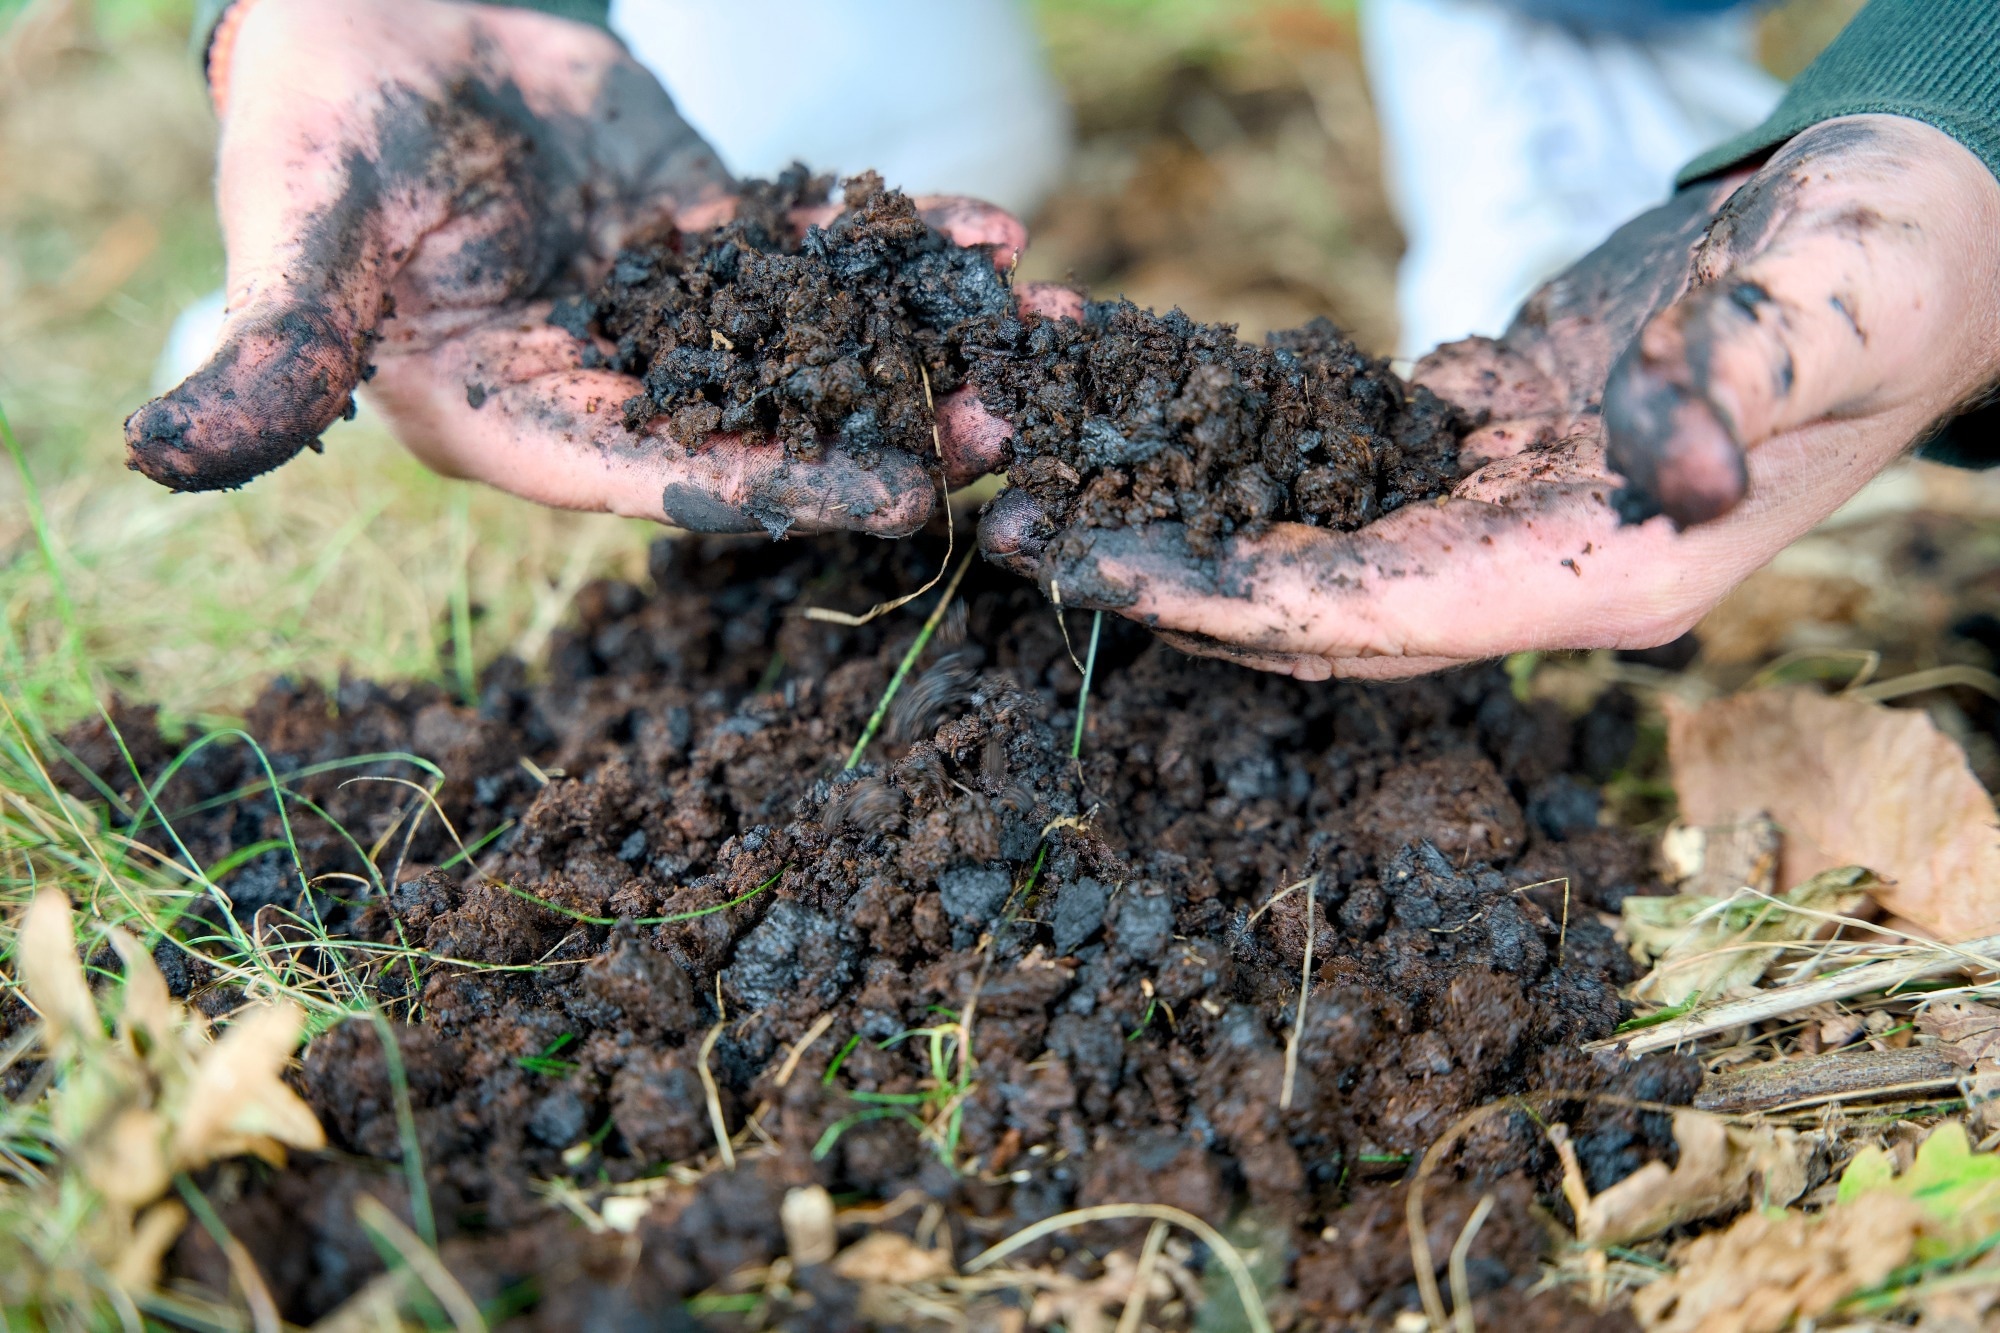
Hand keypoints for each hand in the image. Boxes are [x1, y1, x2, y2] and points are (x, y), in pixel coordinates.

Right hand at [124, 0, 1019, 536]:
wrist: (379, 15)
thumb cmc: (321, 119)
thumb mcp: (299, 229)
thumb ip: (280, 342)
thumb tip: (164, 459)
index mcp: (516, 421)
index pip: (656, 477)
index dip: (770, 489)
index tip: (889, 497)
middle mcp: (611, 390)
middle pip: (769, 430)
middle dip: (892, 434)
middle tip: (1010, 434)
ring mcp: (676, 321)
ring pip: (821, 348)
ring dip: (932, 348)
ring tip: (1047, 341)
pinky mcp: (716, 246)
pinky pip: (825, 255)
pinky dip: (905, 244)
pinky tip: (997, 236)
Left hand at [979, 115, 1999, 677]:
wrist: (1906, 218)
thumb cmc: (1890, 263)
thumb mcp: (1832, 315)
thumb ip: (1735, 396)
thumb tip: (1661, 468)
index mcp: (1604, 575)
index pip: (1382, 615)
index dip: (1232, 601)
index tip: (1095, 574)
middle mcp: (1529, 563)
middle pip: (1303, 601)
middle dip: (1157, 572)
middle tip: (1008, 526)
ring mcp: (1492, 505)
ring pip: (1293, 529)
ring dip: (1165, 505)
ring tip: (1031, 458)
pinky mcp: (1470, 433)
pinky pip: (1321, 445)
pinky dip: (1224, 425)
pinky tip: (1131, 382)